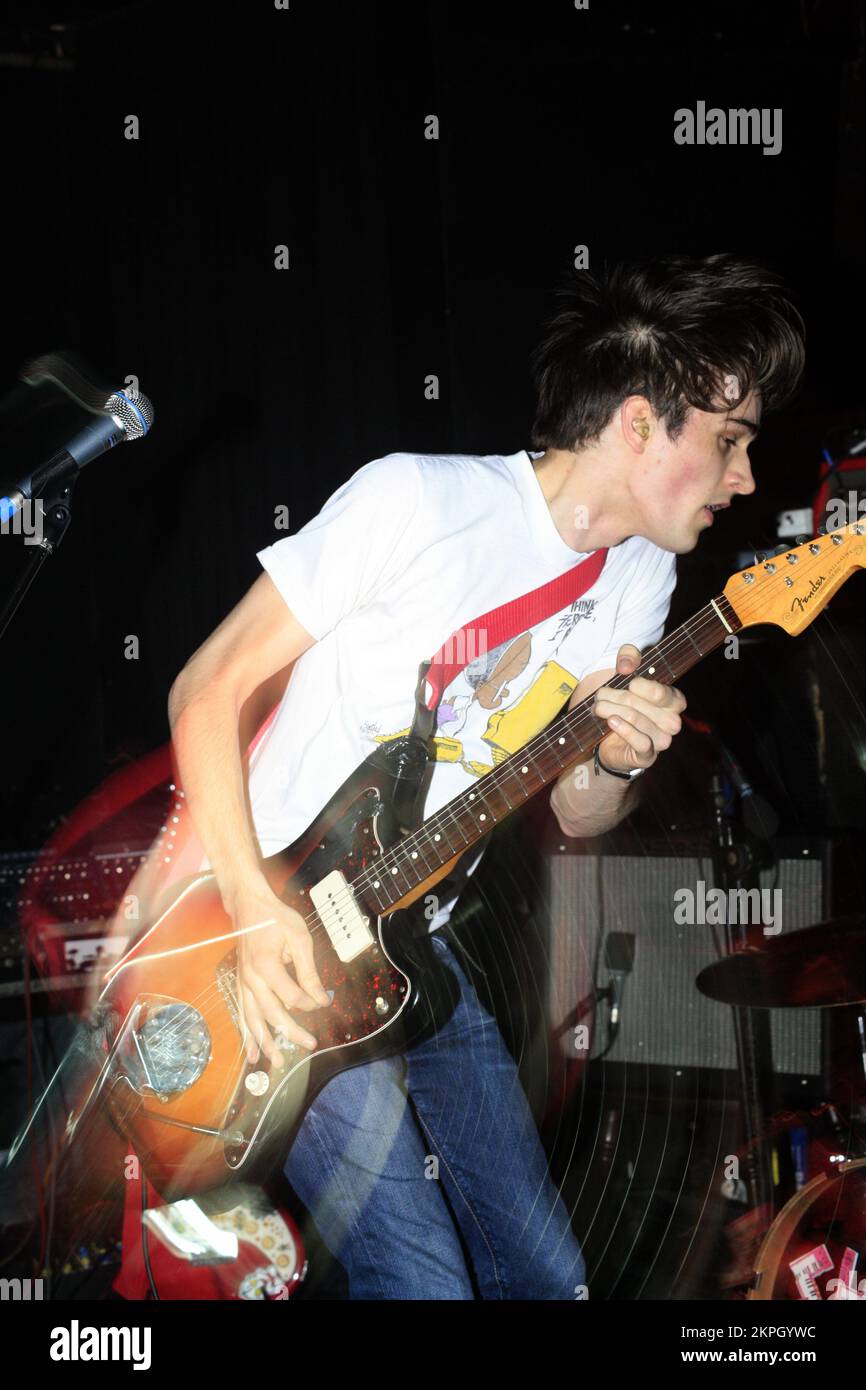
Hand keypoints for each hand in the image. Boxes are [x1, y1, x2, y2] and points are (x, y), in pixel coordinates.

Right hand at [228, 882, 329, 1066]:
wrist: (248, 905)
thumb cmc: (275, 918)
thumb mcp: (299, 938)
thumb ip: (309, 971)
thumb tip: (321, 998)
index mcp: (266, 966)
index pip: (292, 996)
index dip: (310, 1002)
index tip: (323, 1001)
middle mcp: (251, 979)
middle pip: (272, 1014)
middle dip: (291, 1032)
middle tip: (310, 1045)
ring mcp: (242, 983)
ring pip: (253, 1020)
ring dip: (265, 1042)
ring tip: (276, 1061)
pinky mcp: (240, 985)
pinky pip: (243, 1014)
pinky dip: (247, 1035)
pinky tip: (252, 1053)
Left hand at [592, 643, 685, 774]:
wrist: (608, 740)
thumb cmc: (622, 704)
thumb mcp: (625, 673)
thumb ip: (629, 657)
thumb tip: (626, 666)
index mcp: (674, 701)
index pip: (661, 692)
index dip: (640, 685)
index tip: (624, 680)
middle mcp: (673, 722)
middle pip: (643, 704)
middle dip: (618, 697)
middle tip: (601, 695)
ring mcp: (662, 741)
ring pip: (637, 720)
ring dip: (613, 710)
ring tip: (599, 707)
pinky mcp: (648, 756)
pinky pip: (640, 742)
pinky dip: (623, 730)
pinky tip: (611, 721)